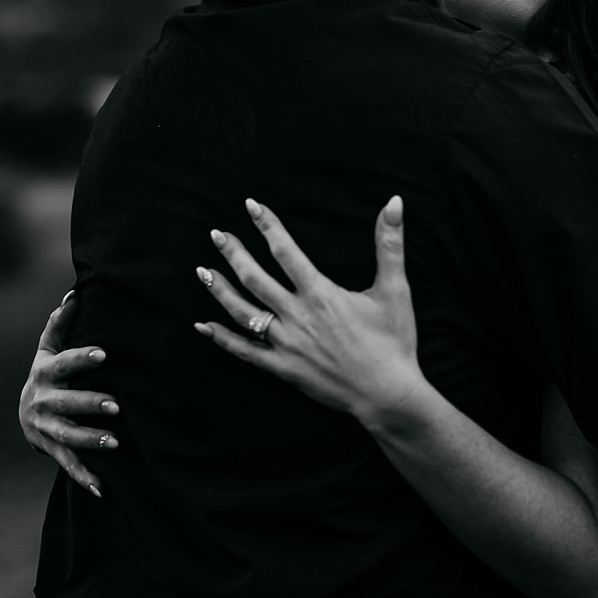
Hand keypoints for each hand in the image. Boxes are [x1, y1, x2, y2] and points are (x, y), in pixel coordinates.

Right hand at [18, 293, 118, 495]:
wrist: (25, 413)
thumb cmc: (48, 372)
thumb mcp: (48, 349)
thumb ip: (60, 323)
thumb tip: (74, 293)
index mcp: (45, 373)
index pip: (64, 363)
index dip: (82, 358)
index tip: (105, 353)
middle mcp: (42, 402)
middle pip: (67, 404)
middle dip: (91, 404)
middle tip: (118, 405)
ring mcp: (45, 430)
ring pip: (68, 437)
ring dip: (91, 440)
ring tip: (117, 441)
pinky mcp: (51, 451)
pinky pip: (68, 466)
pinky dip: (85, 478)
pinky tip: (103, 488)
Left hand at [195, 196, 423, 431]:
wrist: (387, 394)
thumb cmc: (393, 341)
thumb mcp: (395, 289)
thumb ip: (390, 244)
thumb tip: (395, 202)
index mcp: (321, 294)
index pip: (286, 252)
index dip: (267, 226)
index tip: (251, 206)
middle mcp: (298, 317)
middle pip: (255, 279)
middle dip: (234, 254)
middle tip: (216, 234)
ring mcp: (287, 345)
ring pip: (244, 313)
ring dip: (221, 290)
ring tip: (202, 271)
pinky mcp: (284, 369)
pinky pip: (246, 352)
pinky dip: (222, 339)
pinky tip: (203, 326)